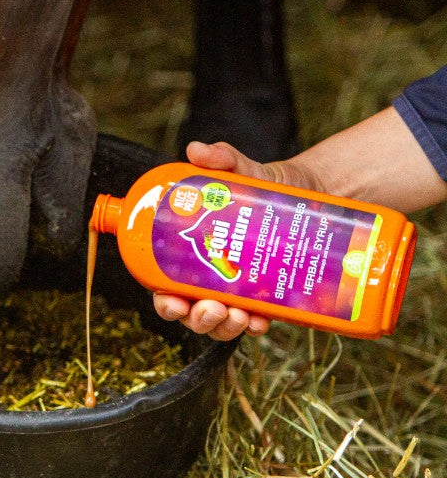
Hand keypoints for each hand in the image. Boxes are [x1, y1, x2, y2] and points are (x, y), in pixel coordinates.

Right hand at [153, 140, 311, 340]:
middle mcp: (209, 280)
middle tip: (211, 308)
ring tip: (237, 315)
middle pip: (190, 314)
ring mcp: (237, 294)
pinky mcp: (266, 301)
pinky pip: (253, 324)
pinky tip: (259, 320)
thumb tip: (197, 150)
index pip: (165, 286)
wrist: (313, 195)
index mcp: (191, 255)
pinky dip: (253, 327)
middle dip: (197, 319)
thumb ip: (221, 158)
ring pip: (220, 325)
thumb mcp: (243, 170)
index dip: (164, 300)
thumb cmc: (265, 186)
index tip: (172, 300)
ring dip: (223, 328)